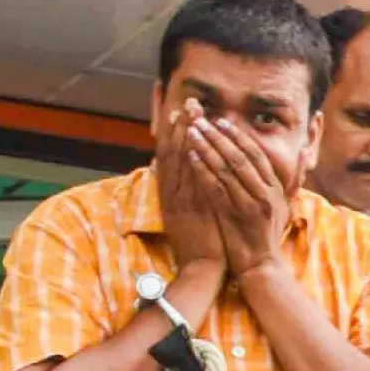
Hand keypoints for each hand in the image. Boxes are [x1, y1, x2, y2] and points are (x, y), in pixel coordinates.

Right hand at [150, 101, 232, 277]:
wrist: (200, 268)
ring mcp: (181, 201)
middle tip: (189, 102)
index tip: (179, 111)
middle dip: (181, 125)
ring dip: (186, 136)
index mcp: (170, 193)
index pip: (169, 156)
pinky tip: (197, 146)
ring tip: (193, 114)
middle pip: (173, 152)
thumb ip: (182, 190)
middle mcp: (172, 193)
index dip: (173, 132)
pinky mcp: (193, 211)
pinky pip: (191, 183)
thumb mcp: (186, 212)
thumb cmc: (198, 241)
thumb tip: (172, 169)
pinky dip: (192, 163)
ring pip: (180, 163)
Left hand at [187, 111, 293, 276]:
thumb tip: (306, 152)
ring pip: (226, 169)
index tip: (221, 121)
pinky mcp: (234, 215)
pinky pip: (216, 187)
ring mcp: (250, 204)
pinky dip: (203, 170)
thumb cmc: (268, 233)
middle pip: (240, 157)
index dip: (238, 135)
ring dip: (207, 148)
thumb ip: (294, 178)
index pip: (256, 154)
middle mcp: (266, 194)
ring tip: (191, 132)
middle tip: (201, 120)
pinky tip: (191, 156)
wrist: (261, 264)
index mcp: (276, 189)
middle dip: (219, 136)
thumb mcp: (286, 204)